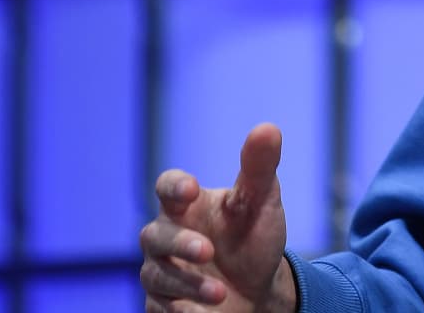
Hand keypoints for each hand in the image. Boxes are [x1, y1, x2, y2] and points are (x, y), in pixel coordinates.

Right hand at [139, 123, 299, 311]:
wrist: (259, 290)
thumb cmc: (254, 237)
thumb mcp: (262, 202)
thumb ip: (260, 168)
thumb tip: (269, 128)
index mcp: (186, 205)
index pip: (167, 187)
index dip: (174, 186)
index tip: (189, 189)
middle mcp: (167, 236)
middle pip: (154, 235)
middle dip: (179, 244)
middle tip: (207, 249)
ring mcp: (161, 272)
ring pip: (158, 276)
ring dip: (188, 283)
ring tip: (221, 292)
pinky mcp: (162, 305)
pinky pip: (159, 308)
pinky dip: (179, 310)